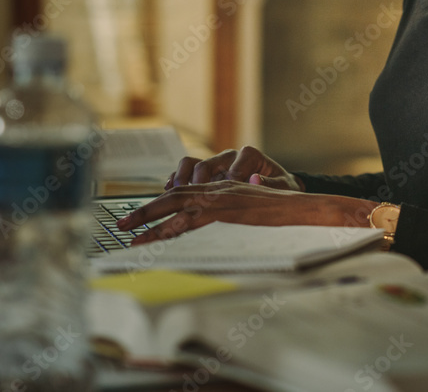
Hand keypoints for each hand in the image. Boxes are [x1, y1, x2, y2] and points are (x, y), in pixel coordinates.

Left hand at [116, 180, 378, 245]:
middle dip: (146, 211)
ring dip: (151, 219)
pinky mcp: (225, 208)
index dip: (163, 204)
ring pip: (177, 204)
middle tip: (122, 225)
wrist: (304, 204)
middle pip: (175, 195)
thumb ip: (237, 206)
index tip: (142, 218)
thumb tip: (218, 212)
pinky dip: (169, 228)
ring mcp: (221, 197)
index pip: (186, 193)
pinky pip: (191, 218)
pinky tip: (155, 238)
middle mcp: (219, 189)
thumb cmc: (284, 209)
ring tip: (131, 236)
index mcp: (224, 188)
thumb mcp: (256, 206)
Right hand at [165, 145, 304, 191]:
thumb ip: (270, 184)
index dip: (226, 184)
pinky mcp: (207, 173)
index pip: (233, 168)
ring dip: (181, 178)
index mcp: (249, 155)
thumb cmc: (281, 186)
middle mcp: (230, 156)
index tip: (223, 199)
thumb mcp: (283, 186)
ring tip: (174, 193)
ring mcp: (216, 164)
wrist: (278, 185)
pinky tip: (169, 191)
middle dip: (197, 181)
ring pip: (191, 163)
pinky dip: (176, 180)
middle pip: (206, 163)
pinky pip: (186, 172)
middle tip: (191, 197)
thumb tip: (254, 180)